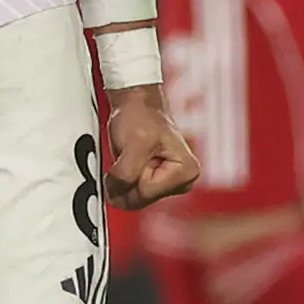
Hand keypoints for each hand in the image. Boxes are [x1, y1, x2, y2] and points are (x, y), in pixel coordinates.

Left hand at [101, 82, 200, 211]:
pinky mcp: (160, 185)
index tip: (129, 156)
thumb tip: (116, 196)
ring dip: (124, 180)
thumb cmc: (141, 116)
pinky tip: (130, 163)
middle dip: (126, 181)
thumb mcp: (133, 145)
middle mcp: (184, 182)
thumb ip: (126, 174)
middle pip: (142, 199)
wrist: (138, 104)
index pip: (145, 192)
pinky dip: (124, 180)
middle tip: (129, 155)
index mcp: (186, 172)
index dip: (128, 177)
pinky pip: (133, 194)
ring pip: (135, 199)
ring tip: (131, 156)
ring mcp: (172, 185)